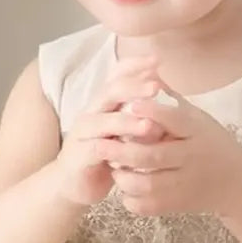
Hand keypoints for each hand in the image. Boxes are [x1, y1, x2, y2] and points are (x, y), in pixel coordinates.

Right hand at [54, 57, 165, 205]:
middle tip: (157, 85)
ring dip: (128, 121)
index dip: (135, 66)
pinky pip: (97, 149)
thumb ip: (139, 116)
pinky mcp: (80, 155)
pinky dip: (113, 149)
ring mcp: (84, 133)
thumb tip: (168, 102)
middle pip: (110, 92)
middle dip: (134, 87)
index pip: (117, 76)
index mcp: (104, 103)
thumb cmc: (104, 155)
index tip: (158, 60)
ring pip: (105, 121)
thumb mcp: (124, 131)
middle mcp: (92, 112)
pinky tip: (129, 151)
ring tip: (150, 124)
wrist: (73, 183)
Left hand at [105, 89, 241, 215]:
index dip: (151, 112)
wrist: (238, 183)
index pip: (173, 119)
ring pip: (146, 184)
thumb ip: (171, 100)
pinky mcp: (178, 204)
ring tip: (113, 168)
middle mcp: (191, 157)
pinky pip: (148, 206)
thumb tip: (147, 69)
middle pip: (152, 155)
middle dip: (121, 151)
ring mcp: (184, 184)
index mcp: (196, 131)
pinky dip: (131, 199)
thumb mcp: (198, 118)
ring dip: (123, 177)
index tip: (129, 104)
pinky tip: (126, 189)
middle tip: (100, 144)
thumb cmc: (212, 144)